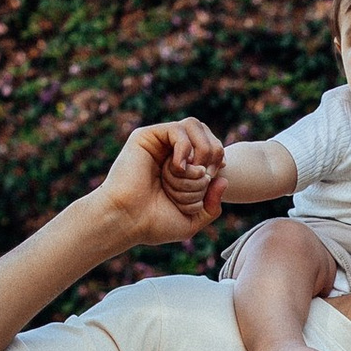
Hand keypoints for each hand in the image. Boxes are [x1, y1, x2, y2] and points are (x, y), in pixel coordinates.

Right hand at [96, 120, 226, 250]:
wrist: (126, 220)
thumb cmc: (154, 224)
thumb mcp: (192, 220)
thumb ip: (212, 205)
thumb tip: (224, 179)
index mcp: (182, 168)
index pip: (212, 146)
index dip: (219, 158)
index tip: (211, 178)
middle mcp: (171, 152)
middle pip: (207, 133)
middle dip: (213, 154)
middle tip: (203, 177)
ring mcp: (159, 143)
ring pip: (194, 126)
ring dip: (200, 150)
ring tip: (192, 172)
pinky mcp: (146, 137)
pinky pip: (177, 129)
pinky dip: (184, 147)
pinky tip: (178, 167)